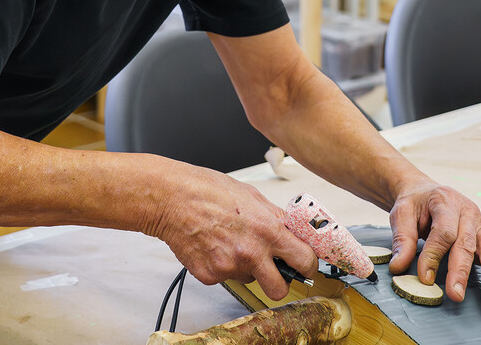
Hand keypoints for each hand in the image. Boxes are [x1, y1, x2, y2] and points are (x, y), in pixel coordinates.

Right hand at [147, 165, 317, 300]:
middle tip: (274, 271)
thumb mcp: (252, 196)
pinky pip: (225, 277)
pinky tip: (213, 246)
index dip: (308, 265)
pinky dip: (222, 266)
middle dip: (280, 282)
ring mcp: (229, 267)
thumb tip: (292, 231)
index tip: (305, 266)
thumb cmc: (208, 191)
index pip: (304, 260)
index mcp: (267, 230)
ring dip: (246, 267)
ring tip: (230, 242)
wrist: (172, 199)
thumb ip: (274, 217)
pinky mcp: (209, 275)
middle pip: (279, 289)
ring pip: (249, 279)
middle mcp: (251, 253)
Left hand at [386, 182, 480, 302]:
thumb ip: (402, 239)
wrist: (424, 191)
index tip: (425, 277)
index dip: (434, 256)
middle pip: (466, 243)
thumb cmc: (415, 203)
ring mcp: (478, 223)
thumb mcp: (402, 214)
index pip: (443, 232)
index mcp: (445, 201)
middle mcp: (466, 211)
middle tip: (456, 293)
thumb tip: (398, 266)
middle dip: (461, 271)